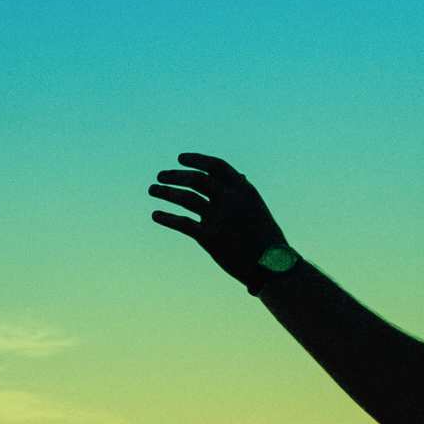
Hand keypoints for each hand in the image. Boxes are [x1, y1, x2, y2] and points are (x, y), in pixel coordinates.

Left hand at [149, 152, 290, 291]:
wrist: (272, 265)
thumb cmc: (266, 236)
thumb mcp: (258, 208)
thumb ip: (244, 192)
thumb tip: (239, 175)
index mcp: (243, 189)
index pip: (215, 166)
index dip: (196, 159)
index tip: (180, 158)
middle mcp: (230, 199)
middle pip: (195, 179)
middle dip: (175, 175)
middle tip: (160, 175)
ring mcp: (219, 218)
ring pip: (185, 198)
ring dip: (165, 192)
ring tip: (152, 189)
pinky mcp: (209, 237)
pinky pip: (181, 223)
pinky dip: (166, 218)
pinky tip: (155, 215)